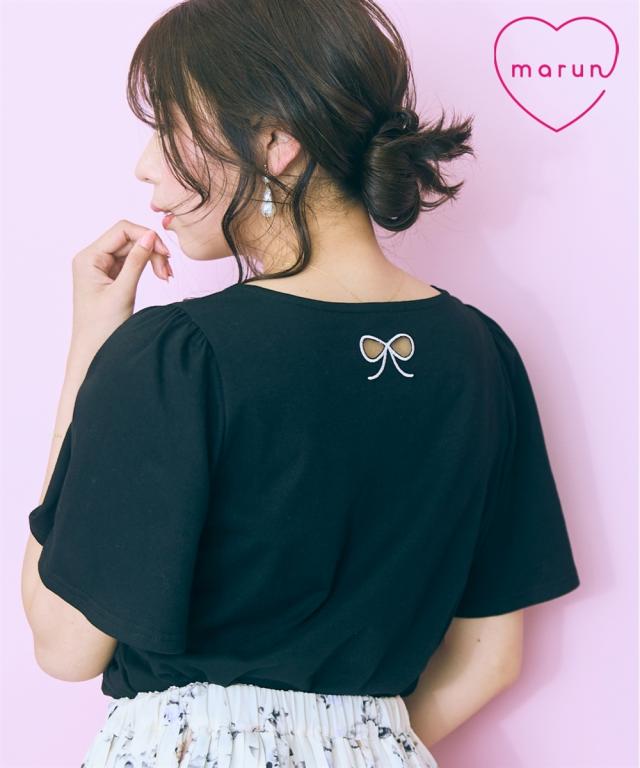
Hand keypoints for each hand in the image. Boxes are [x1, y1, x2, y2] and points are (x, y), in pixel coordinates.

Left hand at [69, 219, 171, 349]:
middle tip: (168, 272)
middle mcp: (92, 259)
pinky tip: (161, 276)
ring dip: (152, 259)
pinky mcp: (110, 277)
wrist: (93, 352)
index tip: (166, 253)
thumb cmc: (101, 328)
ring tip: (166, 276)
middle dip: (152, 251)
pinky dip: (148, 266)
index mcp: (88, 258)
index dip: (146, 235)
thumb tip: (150, 236)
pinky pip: (132, 262)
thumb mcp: (123, 292)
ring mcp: (101, 267)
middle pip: (129, 239)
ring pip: (133, 250)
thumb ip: (137, 262)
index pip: (121, 230)